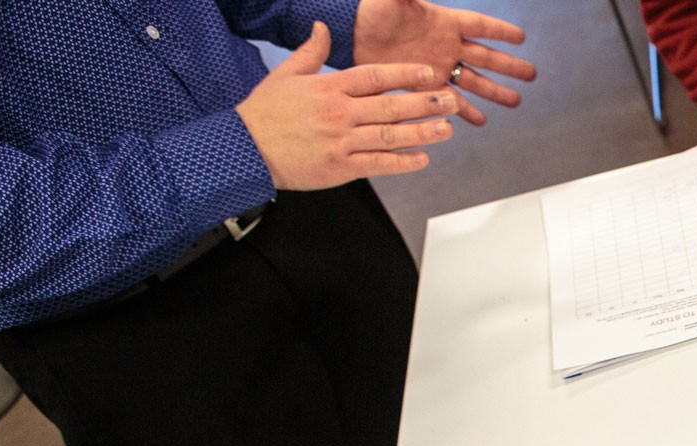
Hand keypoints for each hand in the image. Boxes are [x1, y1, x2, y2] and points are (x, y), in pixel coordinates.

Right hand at [236, 23, 461, 189]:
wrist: (245, 149)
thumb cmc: (266, 112)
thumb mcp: (285, 74)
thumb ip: (310, 52)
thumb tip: (323, 27)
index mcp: (329, 87)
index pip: (375, 77)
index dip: (405, 74)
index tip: (428, 73)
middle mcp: (339, 113)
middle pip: (391, 106)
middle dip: (425, 103)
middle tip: (451, 101)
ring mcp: (342, 141)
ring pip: (390, 135)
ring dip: (422, 133)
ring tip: (446, 129)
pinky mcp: (341, 167)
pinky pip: (379, 164)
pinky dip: (402, 162)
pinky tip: (422, 158)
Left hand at [354, 0, 536, 125]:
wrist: (352, 35)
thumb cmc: (371, 10)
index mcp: (443, 22)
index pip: (479, 26)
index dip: (500, 31)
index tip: (521, 39)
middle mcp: (445, 46)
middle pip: (485, 57)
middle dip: (509, 67)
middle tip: (532, 75)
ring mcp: (437, 67)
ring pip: (473, 82)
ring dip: (494, 92)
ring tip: (515, 103)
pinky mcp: (424, 86)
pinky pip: (449, 101)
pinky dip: (463, 111)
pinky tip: (479, 121)